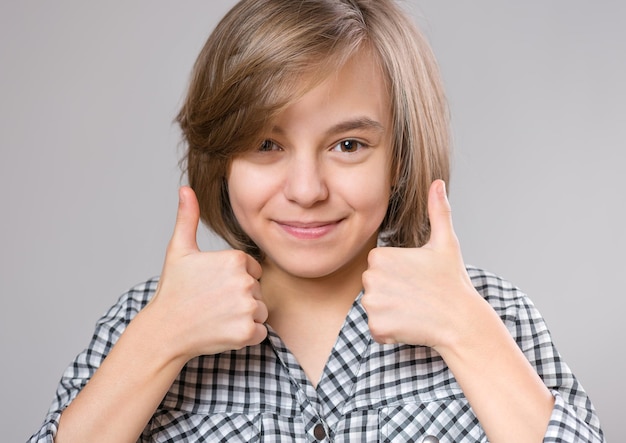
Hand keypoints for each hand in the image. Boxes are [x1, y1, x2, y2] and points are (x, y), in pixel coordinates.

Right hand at [146, 186, 267, 359]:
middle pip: (257, 290)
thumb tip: (185, 189)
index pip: (252, 270)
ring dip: (245, 317)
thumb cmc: (173, 291)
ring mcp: (246, 307)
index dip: (235, 280)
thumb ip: (188, 218)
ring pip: (260, 311)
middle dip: (241, 298)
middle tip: (213, 304)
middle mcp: (244, 281)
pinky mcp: (247, 332)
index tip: (214, 287)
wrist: (164, 331)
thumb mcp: (179, 250)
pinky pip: (260, 332)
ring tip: (218, 317)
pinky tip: (223, 331)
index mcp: (234, 259)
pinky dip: (246, 335)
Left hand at [362, 180, 483, 349]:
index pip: (378, 266)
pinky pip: (376, 329)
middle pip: (373, 286)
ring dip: (390, 312)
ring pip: (374, 307)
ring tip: (414, 309)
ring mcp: (372, 303)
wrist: (462, 321)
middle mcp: (370, 277)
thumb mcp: (446, 243)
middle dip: (391, 292)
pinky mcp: (377, 326)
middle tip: (417, 294)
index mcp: (380, 256)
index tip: (416, 278)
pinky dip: (389, 331)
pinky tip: (409, 325)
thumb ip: (438, 211)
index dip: (397, 273)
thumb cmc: (453, 282)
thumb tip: (437, 183)